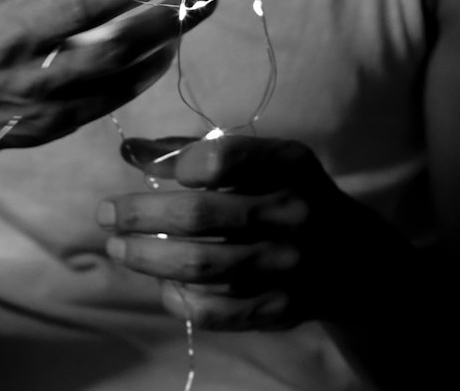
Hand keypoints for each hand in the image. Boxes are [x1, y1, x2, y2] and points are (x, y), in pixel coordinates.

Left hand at [97, 133, 381, 332]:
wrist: (353, 257)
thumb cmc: (286, 192)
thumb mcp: (260, 160)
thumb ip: (196, 150)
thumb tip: (130, 149)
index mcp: (289, 164)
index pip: (231, 157)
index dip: (185, 161)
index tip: (152, 169)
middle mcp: (293, 213)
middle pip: (204, 216)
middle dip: (143, 215)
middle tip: (106, 214)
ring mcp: (288, 265)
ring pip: (204, 265)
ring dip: (150, 258)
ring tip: (118, 249)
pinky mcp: (281, 308)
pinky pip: (220, 310)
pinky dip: (183, 299)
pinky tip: (162, 286)